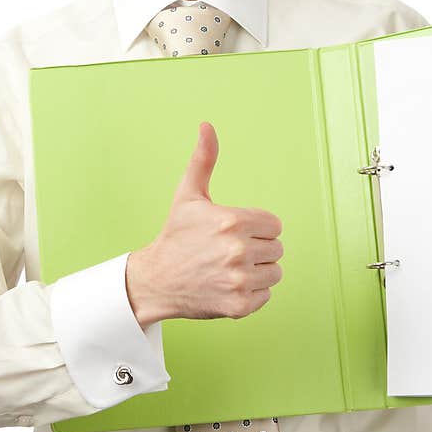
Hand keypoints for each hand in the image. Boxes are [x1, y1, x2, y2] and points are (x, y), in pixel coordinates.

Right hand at [125, 121, 284, 326]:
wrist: (155, 280)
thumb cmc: (175, 236)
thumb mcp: (188, 195)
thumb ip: (203, 159)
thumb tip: (206, 126)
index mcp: (232, 221)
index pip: (274, 225)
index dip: (257, 228)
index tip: (234, 232)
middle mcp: (238, 250)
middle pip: (276, 248)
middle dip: (257, 249)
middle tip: (228, 252)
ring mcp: (239, 280)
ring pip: (274, 273)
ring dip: (257, 272)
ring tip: (229, 268)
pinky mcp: (240, 305)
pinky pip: (266, 295)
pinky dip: (252, 293)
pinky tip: (228, 285)